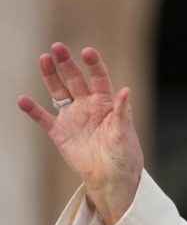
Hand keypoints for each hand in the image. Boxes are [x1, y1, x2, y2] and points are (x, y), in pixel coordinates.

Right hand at [18, 43, 143, 224]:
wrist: (111, 178)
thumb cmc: (124, 154)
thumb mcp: (124, 133)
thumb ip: (123, 112)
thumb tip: (126, 90)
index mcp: (107, 103)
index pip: (99, 78)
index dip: (94, 65)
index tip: (87, 51)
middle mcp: (88, 105)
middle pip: (75, 79)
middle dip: (67, 63)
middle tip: (57, 47)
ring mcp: (73, 117)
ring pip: (59, 92)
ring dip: (50, 76)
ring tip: (43, 59)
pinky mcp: (59, 132)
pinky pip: (43, 118)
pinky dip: (33, 110)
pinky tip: (23, 99)